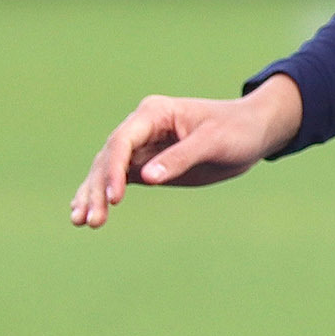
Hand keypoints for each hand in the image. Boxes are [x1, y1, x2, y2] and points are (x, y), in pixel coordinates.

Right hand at [69, 75, 301, 227]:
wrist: (253, 132)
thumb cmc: (237, 130)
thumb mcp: (214, 142)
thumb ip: (181, 157)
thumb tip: (146, 178)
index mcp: (154, 113)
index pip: (122, 141)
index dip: (113, 170)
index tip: (114, 199)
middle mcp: (141, 127)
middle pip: (108, 158)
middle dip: (98, 189)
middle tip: (92, 221)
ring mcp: (141, 146)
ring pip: (106, 170)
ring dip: (93, 195)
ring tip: (81, 222)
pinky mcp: (146, 165)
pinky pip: (116, 179)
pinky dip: (100, 194)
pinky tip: (82, 212)